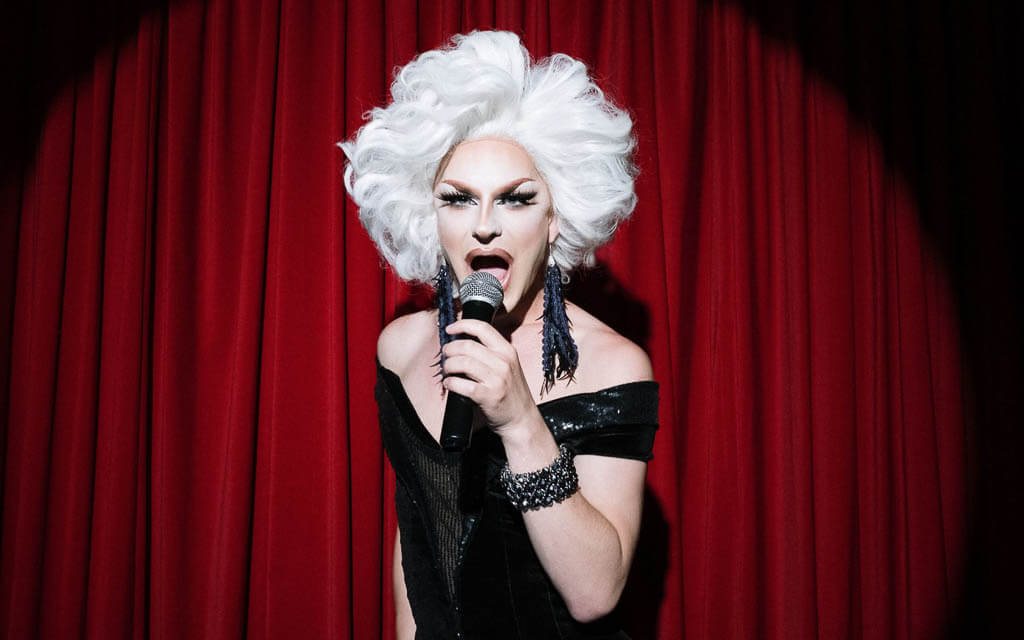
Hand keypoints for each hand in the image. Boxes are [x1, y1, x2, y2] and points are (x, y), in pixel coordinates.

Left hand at [441, 319, 541, 436]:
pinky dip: (450, 383)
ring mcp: (497, 379)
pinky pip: (461, 384)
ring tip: (447, 371)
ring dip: (448, 366)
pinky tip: (449, 384)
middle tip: (446, 355)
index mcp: (507, 351)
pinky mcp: (488, 396)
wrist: (521, 419)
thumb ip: (491, 353)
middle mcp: (503, 362)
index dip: (462, 325)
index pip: (482, 328)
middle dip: (450, 349)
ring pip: (462, 363)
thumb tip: (463, 342)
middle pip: (467, 346)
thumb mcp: (508, 366)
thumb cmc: (511, 393)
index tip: (450, 329)